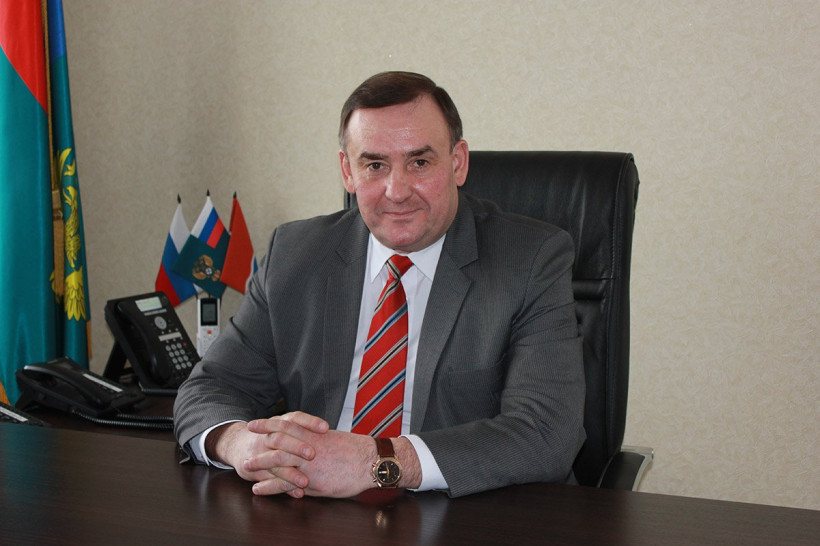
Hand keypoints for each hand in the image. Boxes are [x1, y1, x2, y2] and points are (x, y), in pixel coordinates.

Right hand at [206, 411, 329, 497]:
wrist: (238, 445)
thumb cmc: (271, 436)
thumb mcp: (284, 427)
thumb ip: (304, 430)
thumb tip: (332, 435)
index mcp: (278, 423)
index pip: (294, 418)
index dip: (309, 422)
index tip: (325, 428)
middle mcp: (268, 436)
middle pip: (281, 438)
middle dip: (296, 446)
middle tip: (312, 454)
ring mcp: (260, 453)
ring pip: (274, 461)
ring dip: (290, 473)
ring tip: (305, 482)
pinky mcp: (254, 470)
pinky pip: (269, 479)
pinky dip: (282, 487)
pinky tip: (297, 493)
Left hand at [245, 422, 375, 497]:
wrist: (371, 462)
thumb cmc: (357, 451)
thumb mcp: (335, 441)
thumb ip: (318, 441)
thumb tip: (309, 441)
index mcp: (314, 435)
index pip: (286, 424)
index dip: (268, 423)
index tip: (255, 423)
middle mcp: (308, 447)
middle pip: (277, 440)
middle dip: (259, 440)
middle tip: (245, 439)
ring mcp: (309, 464)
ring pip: (278, 462)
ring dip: (260, 464)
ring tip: (246, 466)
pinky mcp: (312, 481)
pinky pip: (285, 484)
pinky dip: (270, 487)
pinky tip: (258, 489)